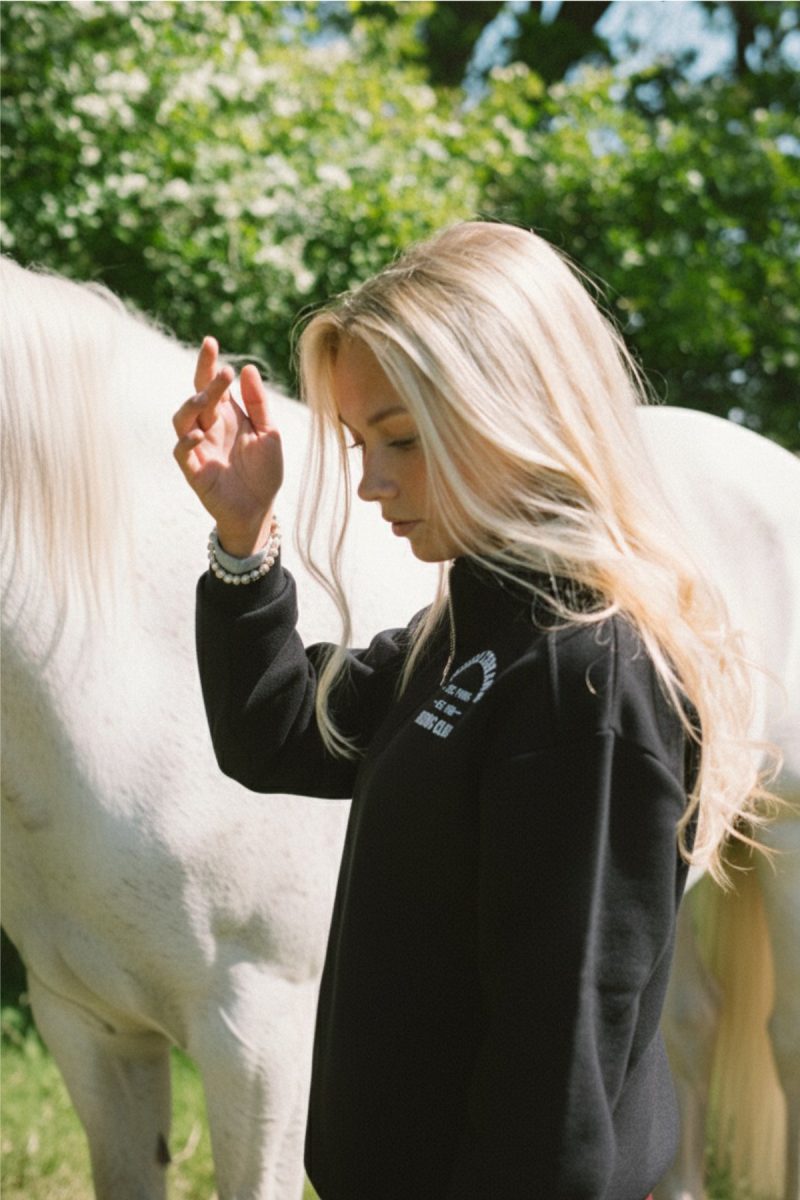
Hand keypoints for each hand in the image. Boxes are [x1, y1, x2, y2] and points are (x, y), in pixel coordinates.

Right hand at [173, 337, 283, 556]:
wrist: (259, 510)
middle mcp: (209, 428)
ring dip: (192, 406)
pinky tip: (198, 434)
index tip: (210, 342)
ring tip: (206, 399)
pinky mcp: (194, 470)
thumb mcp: (270, 433)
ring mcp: (198, 448)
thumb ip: (259, 403)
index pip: (212, 384)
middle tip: (221, 371)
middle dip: (203, 380)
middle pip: (197, 396)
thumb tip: (248, 368)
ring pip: (181, 420)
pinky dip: (186, 441)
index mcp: (226, 416)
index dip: (208, 363)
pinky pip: (181, 452)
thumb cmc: (264, 472)